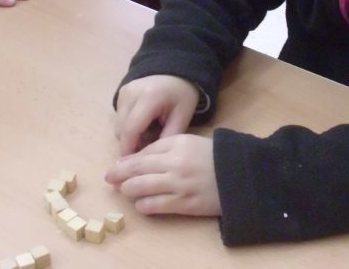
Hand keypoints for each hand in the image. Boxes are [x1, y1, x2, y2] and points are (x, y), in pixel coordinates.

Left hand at [105, 134, 220, 216]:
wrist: (239, 176)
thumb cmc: (211, 157)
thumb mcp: (189, 142)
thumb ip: (164, 146)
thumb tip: (137, 158)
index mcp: (177, 143)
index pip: (144, 152)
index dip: (126, 160)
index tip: (116, 165)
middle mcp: (175, 163)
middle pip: (137, 168)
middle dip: (119, 174)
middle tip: (109, 178)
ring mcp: (179, 184)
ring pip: (141, 187)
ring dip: (129, 189)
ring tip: (125, 190)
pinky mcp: (184, 204)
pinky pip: (155, 205)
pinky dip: (143, 205)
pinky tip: (141, 204)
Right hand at [114, 75, 199, 155]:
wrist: (177, 71)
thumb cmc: (182, 95)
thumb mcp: (182, 117)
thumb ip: (167, 138)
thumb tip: (149, 160)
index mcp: (149, 97)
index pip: (132, 130)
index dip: (130, 150)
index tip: (135, 166)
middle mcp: (131, 93)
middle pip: (122, 130)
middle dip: (132, 144)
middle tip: (149, 150)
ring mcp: (123, 92)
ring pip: (119, 125)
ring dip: (130, 136)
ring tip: (150, 134)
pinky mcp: (120, 94)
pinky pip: (120, 118)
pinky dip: (130, 126)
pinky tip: (145, 124)